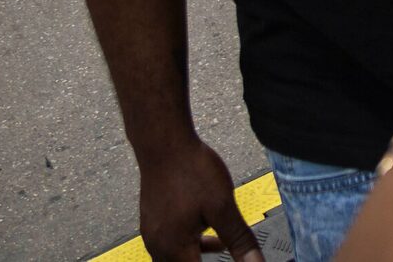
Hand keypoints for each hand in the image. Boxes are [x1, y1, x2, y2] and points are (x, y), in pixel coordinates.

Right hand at [134, 133, 264, 260]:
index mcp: (174, 248)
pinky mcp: (152, 221)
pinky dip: (189, 246)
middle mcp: (158, 246)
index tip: (235, 260)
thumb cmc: (190, 170)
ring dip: (197, 258)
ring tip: (221, 246)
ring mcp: (152, 234)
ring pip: (174, 259)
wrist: (164, 142)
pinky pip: (170, 245)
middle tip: (226, 252)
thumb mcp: (223, 207)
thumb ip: (240, 240)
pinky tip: (206, 232)